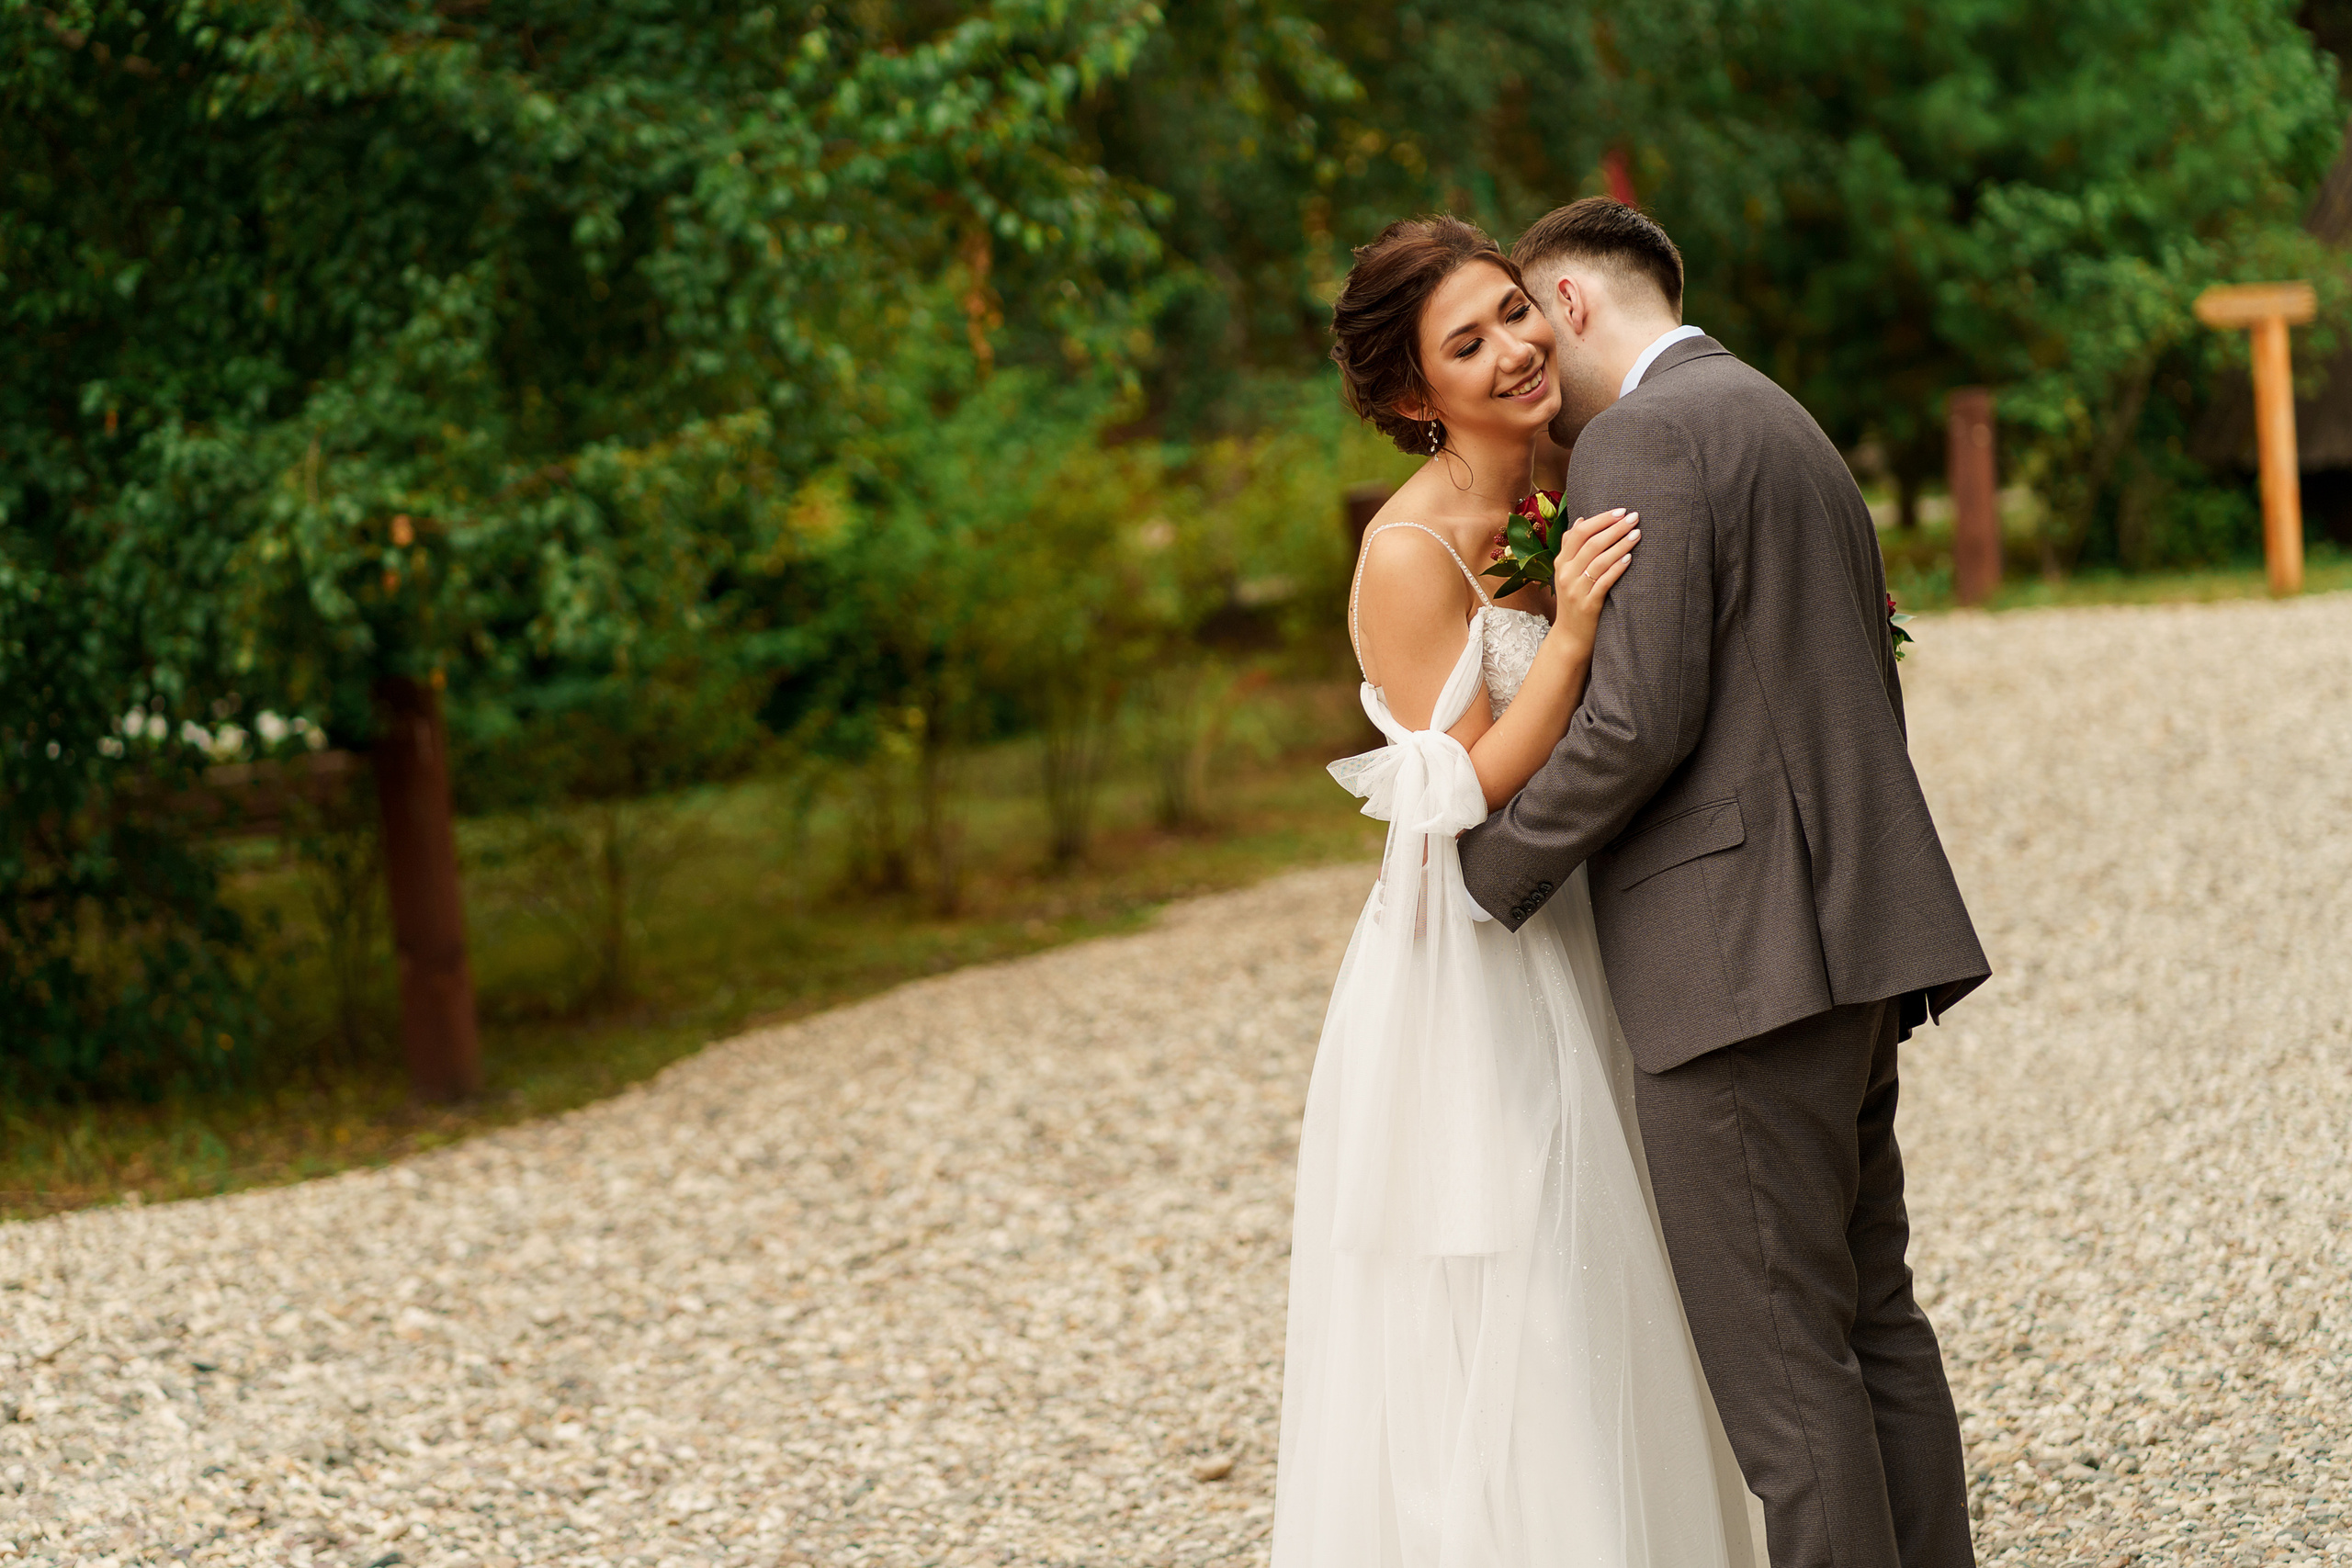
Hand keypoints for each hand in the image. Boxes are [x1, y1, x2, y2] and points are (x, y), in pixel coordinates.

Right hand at [1551, 509, 1638, 645]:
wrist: (1570, 636)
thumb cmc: (1574, 600)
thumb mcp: (1567, 573)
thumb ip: (1571, 547)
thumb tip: (1582, 520)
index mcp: (1561, 562)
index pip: (1580, 532)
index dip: (1601, 519)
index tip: (1621, 511)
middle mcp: (1565, 574)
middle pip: (1591, 543)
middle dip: (1615, 528)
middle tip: (1634, 517)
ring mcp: (1575, 590)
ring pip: (1599, 561)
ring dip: (1620, 544)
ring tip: (1637, 534)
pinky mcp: (1588, 605)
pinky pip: (1604, 582)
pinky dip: (1617, 568)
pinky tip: (1629, 558)